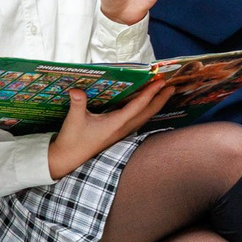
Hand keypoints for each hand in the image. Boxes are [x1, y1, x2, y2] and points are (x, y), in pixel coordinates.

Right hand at [47, 80, 172, 179]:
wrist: (69, 159)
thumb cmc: (72, 140)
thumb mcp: (73, 120)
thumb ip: (77, 103)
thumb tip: (76, 90)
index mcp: (116, 123)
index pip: (138, 106)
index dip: (150, 93)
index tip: (161, 82)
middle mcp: (124, 128)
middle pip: (148, 112)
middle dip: (161, 99)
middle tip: (172, 86)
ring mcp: (123, 132)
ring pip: (145, 117)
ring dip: (156, 105)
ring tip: (164, 93)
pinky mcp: (119, 134)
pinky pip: (138, 120)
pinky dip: (146, 111)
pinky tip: (146, 106)